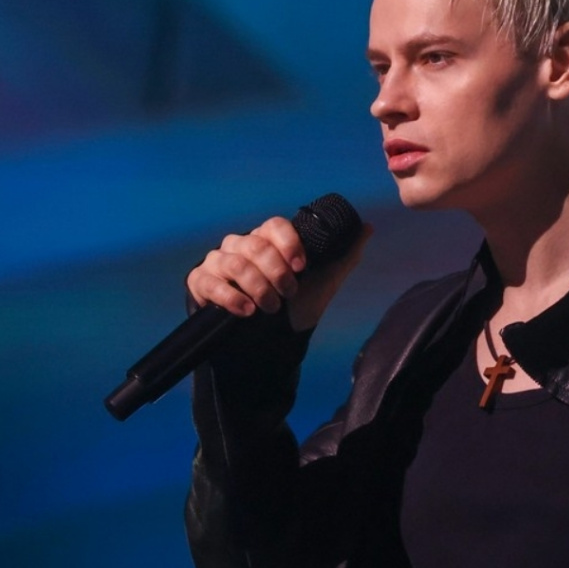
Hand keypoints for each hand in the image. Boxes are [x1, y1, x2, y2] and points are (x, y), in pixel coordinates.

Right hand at [186, 217, 370, 331]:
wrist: (272, 341)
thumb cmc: (297, 304)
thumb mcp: (324, 281)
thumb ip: (344, 253)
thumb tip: (367, 227)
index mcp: (269, 239)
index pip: (275, 226)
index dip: (289, 243)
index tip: (302, 266)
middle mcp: (242, 245)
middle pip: (255, 245)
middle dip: (275, 271)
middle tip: (288, 294)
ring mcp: (219, 262)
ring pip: (233, 262)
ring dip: (256, 286)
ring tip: (268, 308)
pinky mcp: (200, 282)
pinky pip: (208, 281)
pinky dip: (228, 296)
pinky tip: (245, 310)